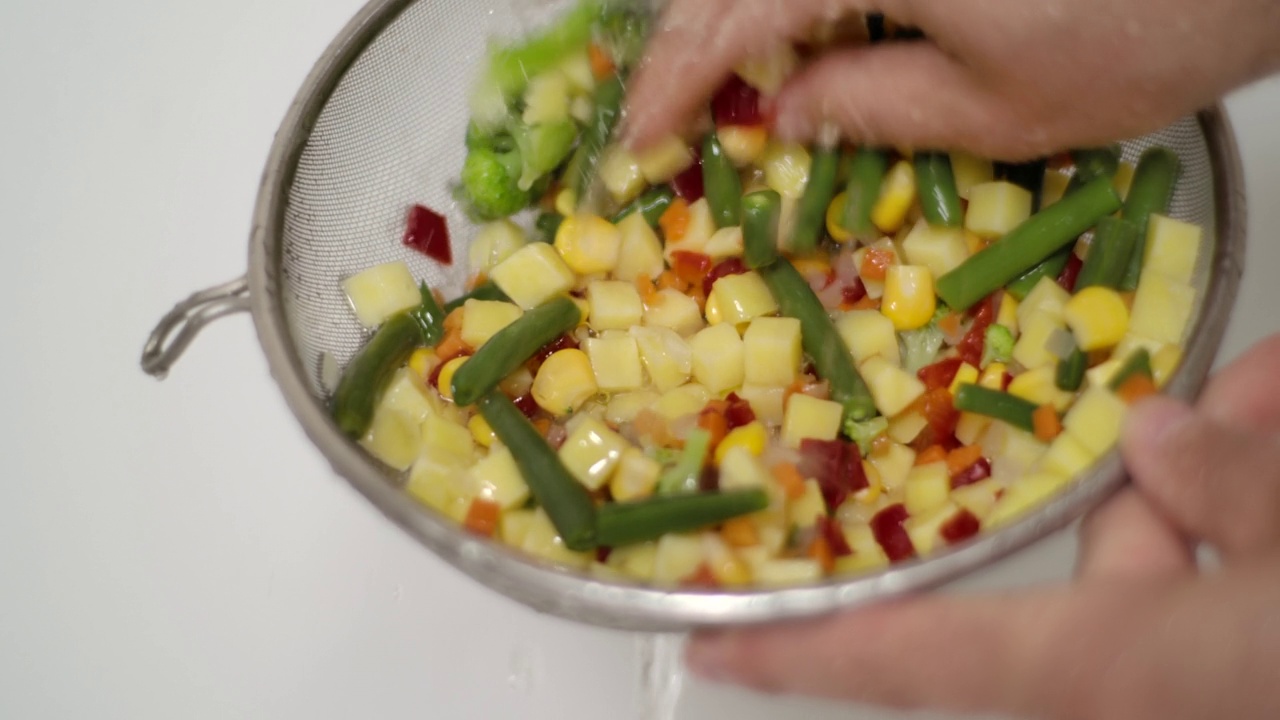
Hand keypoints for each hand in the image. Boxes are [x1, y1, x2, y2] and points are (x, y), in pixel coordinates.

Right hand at [623, 0, 1279, 158]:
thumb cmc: (1139, 35)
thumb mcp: (992, 112)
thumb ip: (866, 107)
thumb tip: (778, 114)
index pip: (729, 19)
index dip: (671, 87)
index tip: (633, 146)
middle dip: (687, 47)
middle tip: (663, 117)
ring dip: (732, 19)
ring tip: (715, 87)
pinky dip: (792, 2)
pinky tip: (791, 39)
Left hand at [685, 336, 1279, 719]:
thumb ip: (1252, 482)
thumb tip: (1157, 442)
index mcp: (1156, 676)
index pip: (947, 664)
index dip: (821, 659)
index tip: (715, 651)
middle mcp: (1176, 687)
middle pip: (1095, 592)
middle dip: (1146, 499)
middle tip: (1204, 417)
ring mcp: (1220, 669)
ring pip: (1176, 569)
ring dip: (1220, 486)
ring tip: (1271, 402)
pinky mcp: (1249, 651)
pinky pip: (1221, 578)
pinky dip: (1245, 512)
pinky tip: (1263, 423)